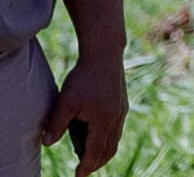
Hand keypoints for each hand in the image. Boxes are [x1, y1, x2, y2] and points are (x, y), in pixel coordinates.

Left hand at [41, 55, 126, 174]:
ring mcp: (121, 111)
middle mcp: (116, 118)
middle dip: (97, 163)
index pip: (95, 151)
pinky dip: (108, 140)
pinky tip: (97, 136)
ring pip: (115, 140)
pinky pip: (117, 129)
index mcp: (103, 120)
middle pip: (109, 149)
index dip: (86, 166)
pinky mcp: (122, 104)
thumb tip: (47, 143)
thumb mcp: (65, 101)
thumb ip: (56, 124)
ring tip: (90, 158)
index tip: (78, 176)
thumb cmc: (84, 77)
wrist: (105, 54)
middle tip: (84, 171)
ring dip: (103, 152)